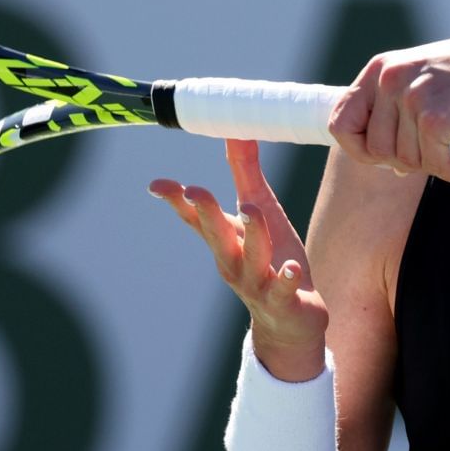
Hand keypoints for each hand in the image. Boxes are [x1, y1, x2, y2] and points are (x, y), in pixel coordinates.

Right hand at [149, 139, 329, 379]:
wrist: (291, 320)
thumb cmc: (271, 259)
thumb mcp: (260, 212)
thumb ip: (245, 173)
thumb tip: (236, 129)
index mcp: (225, 240)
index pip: (196, 218)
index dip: (177, 201)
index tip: (158, 184)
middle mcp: (234, 261)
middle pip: (217, 235)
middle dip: (207, 213)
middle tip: (196, 191)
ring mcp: (257, 283)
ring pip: (252, 258)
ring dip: (252, 235)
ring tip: (251, 211)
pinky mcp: (284, 300)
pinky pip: (283, 289)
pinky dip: (286, 279)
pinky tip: (291, 268)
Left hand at [327, 20, 449, 180]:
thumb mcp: (421, 80)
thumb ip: (397, 115)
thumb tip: (391, 167)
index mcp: (380, 69)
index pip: (341, 121)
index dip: (357, 147)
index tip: (381, 156)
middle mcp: (390, 80)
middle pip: (375, 149)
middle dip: (403, 160)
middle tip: (433, 149)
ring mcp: (412, 98)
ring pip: (405, 161)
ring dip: (432, 163)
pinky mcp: (436, 118)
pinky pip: (433, 166)